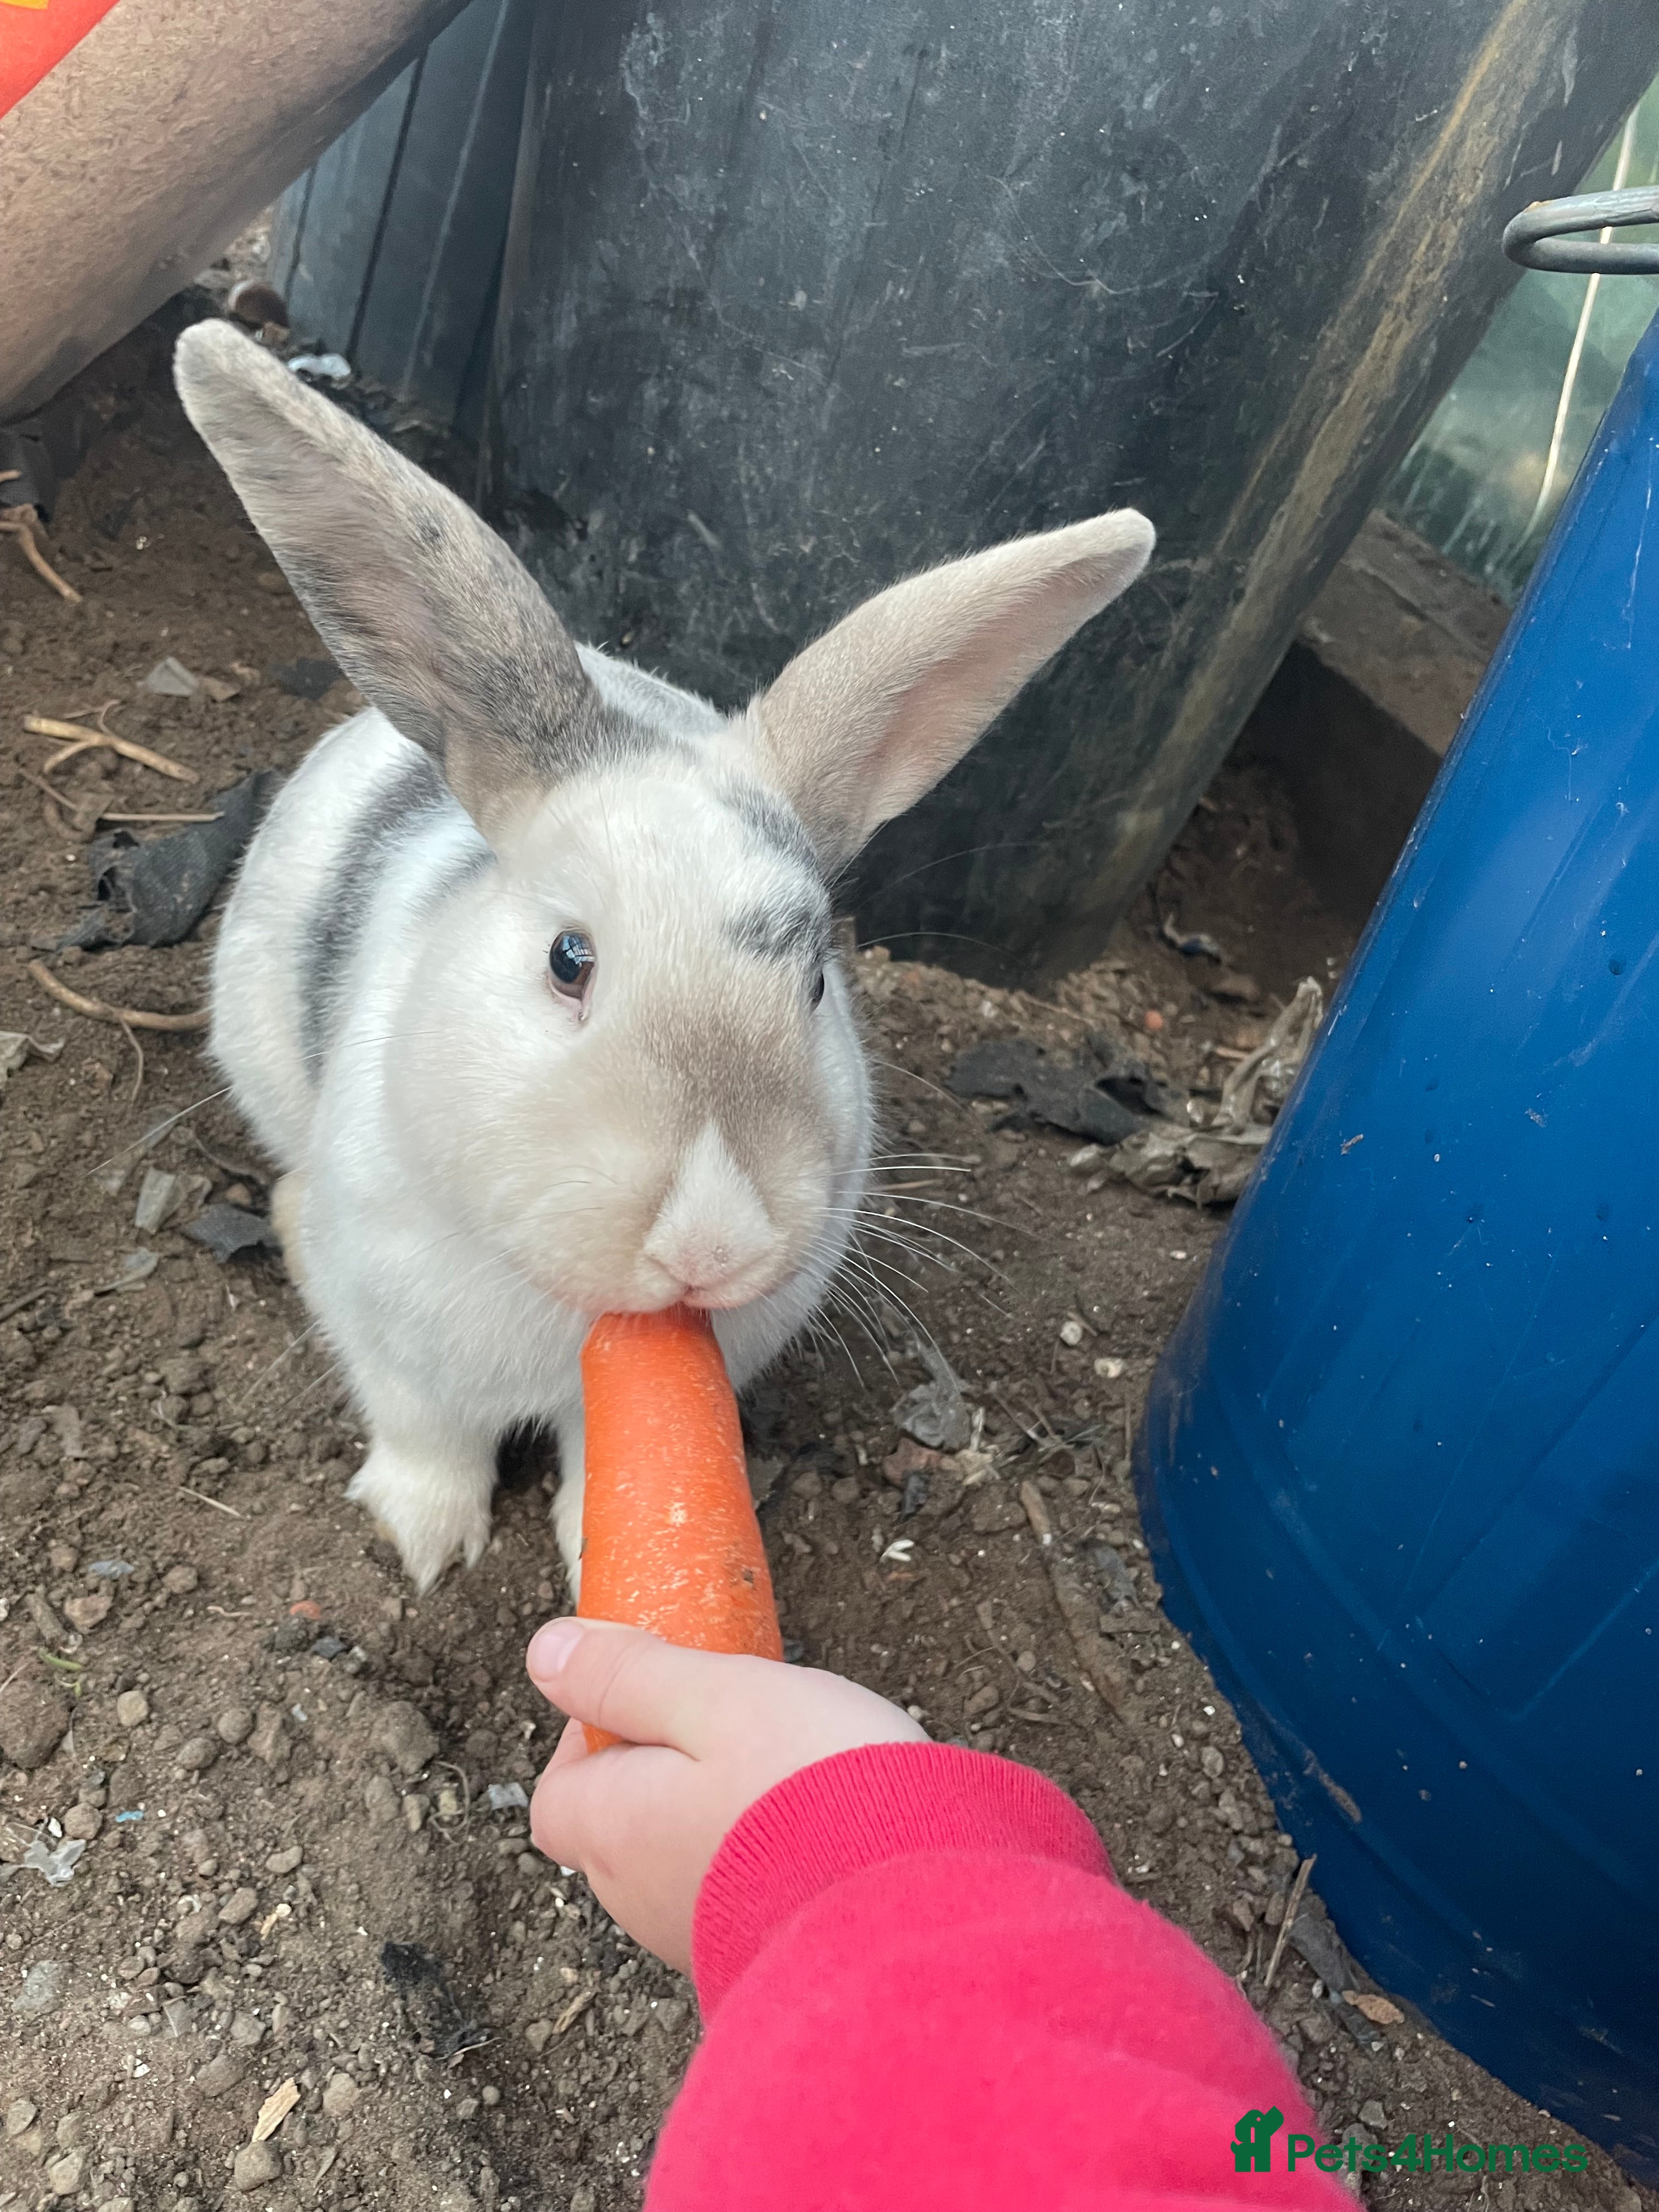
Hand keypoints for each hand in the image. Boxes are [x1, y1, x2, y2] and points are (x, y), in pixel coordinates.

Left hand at [525, 1618, 926, 1971]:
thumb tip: (547, 1652)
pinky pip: (739, 1891)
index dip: (592, 1734)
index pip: (557, 1793)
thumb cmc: (813, 1792)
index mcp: (615, 1830)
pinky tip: (820, 1821)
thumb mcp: (717, 1697)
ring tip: (792, 1765)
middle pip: (620, 1824)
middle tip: (736, 1718)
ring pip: (682, 1857)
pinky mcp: (760, 1956)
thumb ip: (629, 1675)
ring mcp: (699, 1938)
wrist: (910, 1915)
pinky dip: (761, 1852)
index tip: (657, 1692)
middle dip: (663, 1767)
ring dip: (717, 1810)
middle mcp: (642, 1899)